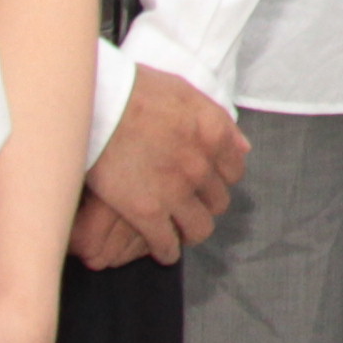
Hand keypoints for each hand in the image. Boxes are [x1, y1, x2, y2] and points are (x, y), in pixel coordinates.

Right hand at [81, 66, 249, 265]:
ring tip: (179, 230)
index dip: (220, 177)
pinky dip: (167, 251)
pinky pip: (166, 243)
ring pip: (199, 227)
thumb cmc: (136, 91)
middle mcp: (201, 166)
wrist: (99, 104)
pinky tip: (163, 251)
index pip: (235, 171)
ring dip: (191, 230)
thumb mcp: (186, 93)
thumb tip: (243, 147)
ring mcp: (175, 191)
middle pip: (218, 201)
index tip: (208, 181)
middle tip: (189, 203)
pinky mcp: (146, 211)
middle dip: (206, 203)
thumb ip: (217, 121)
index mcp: (214, 135)